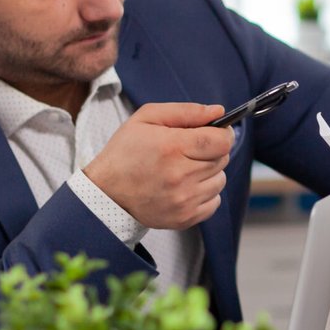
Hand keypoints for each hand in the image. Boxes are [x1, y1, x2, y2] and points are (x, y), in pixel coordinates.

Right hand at [83, 102, 233, 229]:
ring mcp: (183, 200)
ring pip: (220, 181)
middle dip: (212, 151)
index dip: (223, 133)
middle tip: (189, 151)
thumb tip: (219, 112)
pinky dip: (205, 193)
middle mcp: (180, 176)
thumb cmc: (126, 152)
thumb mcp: (147, 119)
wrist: (106, 193)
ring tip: (185, 169)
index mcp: (172, 147)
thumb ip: (186, 111)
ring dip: (209, 173)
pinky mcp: (184, 218)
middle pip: (222, 159)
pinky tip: (185, 187)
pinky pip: (215, 202)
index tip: (215, 132)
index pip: (222, 141)